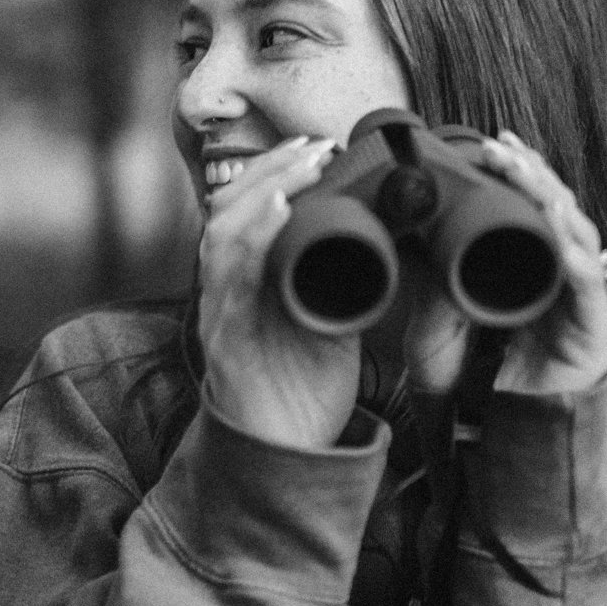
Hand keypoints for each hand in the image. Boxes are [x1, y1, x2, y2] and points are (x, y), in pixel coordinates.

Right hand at [197, 136, 357, 451]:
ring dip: (263, 191)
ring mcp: (222, 314)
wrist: (282, 459)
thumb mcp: (327, 322)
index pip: (244, 209)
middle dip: (269, 169)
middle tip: (316, 147)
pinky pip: (230, 279)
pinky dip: (252, 238)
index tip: (317, 146)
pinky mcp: (227, 341)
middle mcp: (225, 291)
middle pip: (226, 209)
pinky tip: (277, 212)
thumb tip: (385, 238)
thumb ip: (337, 281)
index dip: (274, 171)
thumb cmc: (302, 390)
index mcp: (246, 282)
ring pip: (221, 234)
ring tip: (303, 167)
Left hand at [397, 131, 606, 399]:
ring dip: (554, 204)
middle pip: (555, 211)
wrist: (508, 434)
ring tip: (530, 178)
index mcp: (531, 267)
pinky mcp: (594, 331)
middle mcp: (560, 276)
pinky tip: (559, 239)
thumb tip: (406, 239)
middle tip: (502, 147)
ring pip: (576, 239)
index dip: (516, 173)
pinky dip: (574, 262)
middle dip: (531, 175)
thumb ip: (435, 287)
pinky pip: (589, 289)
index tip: (490, 144)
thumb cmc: (481, 382)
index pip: (529, 207)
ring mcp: (580, 302)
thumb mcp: (445, 325)